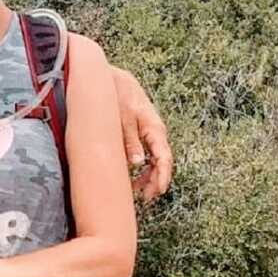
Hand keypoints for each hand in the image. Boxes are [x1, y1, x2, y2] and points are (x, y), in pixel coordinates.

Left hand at [110, 67, 173, 201]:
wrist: (113, 78)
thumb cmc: (117, 96)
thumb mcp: (122, 118)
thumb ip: (129, 140)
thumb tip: (136, 163)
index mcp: (154, 128)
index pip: (164, 157)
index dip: (161, 176)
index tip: (156, 191)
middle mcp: (155, 131)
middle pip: (161, 161)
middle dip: (155, 180)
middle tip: (144, 197)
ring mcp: (148, 131)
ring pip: (153, 158)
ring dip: (147, 175)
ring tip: (136, 190)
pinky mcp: (140, 131)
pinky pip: (145, 151)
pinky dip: (140, 165)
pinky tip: (131, 174)